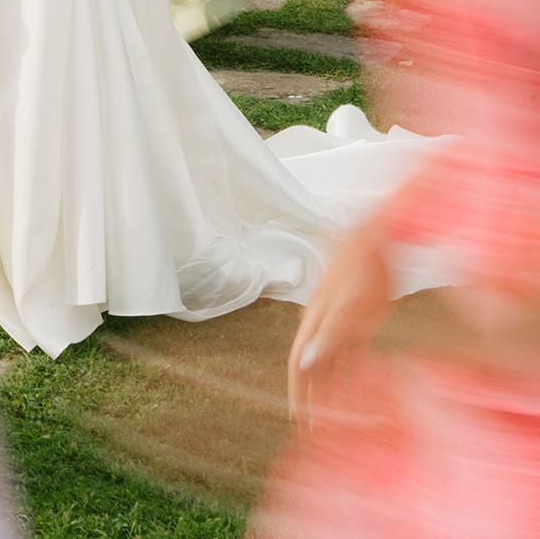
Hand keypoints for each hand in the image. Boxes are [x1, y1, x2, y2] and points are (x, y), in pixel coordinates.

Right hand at [288, 227, 390, 429]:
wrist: (378, 242)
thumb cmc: (358, 267)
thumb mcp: (344, 303)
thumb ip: (327, 333)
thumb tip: (305, 362)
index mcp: (313, 322)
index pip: (299, 365)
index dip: (297, 394)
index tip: (299, 421)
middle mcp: (323, 327)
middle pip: (316, 371)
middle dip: (317, 401)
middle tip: (322, 433)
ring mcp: (342, 326)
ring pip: (336, 368)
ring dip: (338, 393)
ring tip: (346, 423)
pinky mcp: (361, 325)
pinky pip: (355, 359)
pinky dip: (357, 378)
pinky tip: (366, 396)